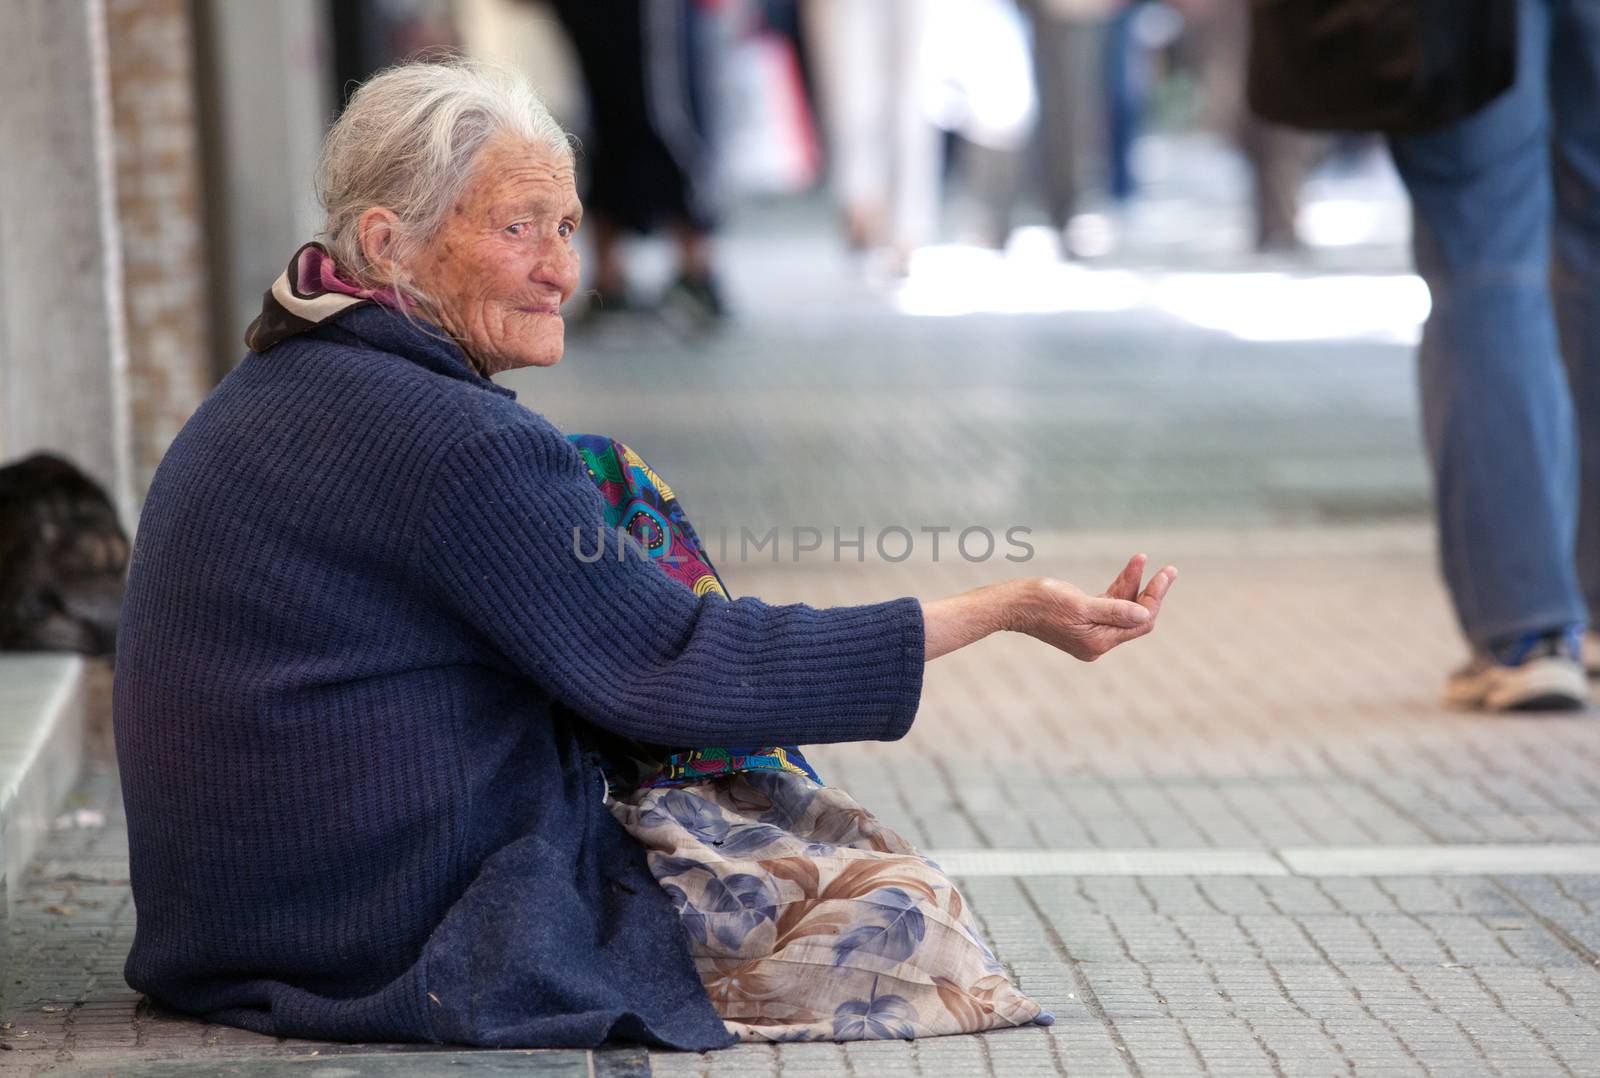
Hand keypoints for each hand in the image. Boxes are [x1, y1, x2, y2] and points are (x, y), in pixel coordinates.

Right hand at [1012, 554, 1175, 660]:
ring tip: (1141, 558)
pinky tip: (1129, 568)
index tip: (1165, 574)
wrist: (1010, 605)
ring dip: (1133, 584)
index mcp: (1099, 641)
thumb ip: (1114, 610)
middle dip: (1151, 591)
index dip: (1155, 598)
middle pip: (1136, 616)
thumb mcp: (1079, 604)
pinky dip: (1119, 587)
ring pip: (1123, 608)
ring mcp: (1091, 632)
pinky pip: (1109, 604)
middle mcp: (1098, 642)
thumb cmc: (1040, 602)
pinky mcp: (1083, 621)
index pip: (1140, 622)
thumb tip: (1145, 613)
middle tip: (1169, 569)